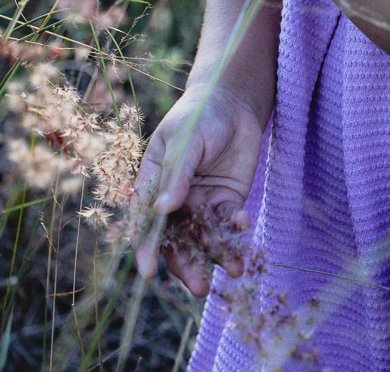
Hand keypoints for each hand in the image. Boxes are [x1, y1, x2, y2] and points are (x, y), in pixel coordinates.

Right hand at [130, 85, 263, 295]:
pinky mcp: (226, 201)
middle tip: (199, 286)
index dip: (145, 247)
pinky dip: (236, 229)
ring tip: (234, 270)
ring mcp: (201, 203)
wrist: (233, 104)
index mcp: (153, 183)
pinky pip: (228, 222)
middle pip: (176, 239)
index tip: (148, 271)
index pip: (145, 221)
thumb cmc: (198, 116)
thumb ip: (176, 174)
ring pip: (204, 237)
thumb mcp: (184, 141)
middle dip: (187, 265)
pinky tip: (244, 226)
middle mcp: (175, 199)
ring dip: (216, 256)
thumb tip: (161, 210)